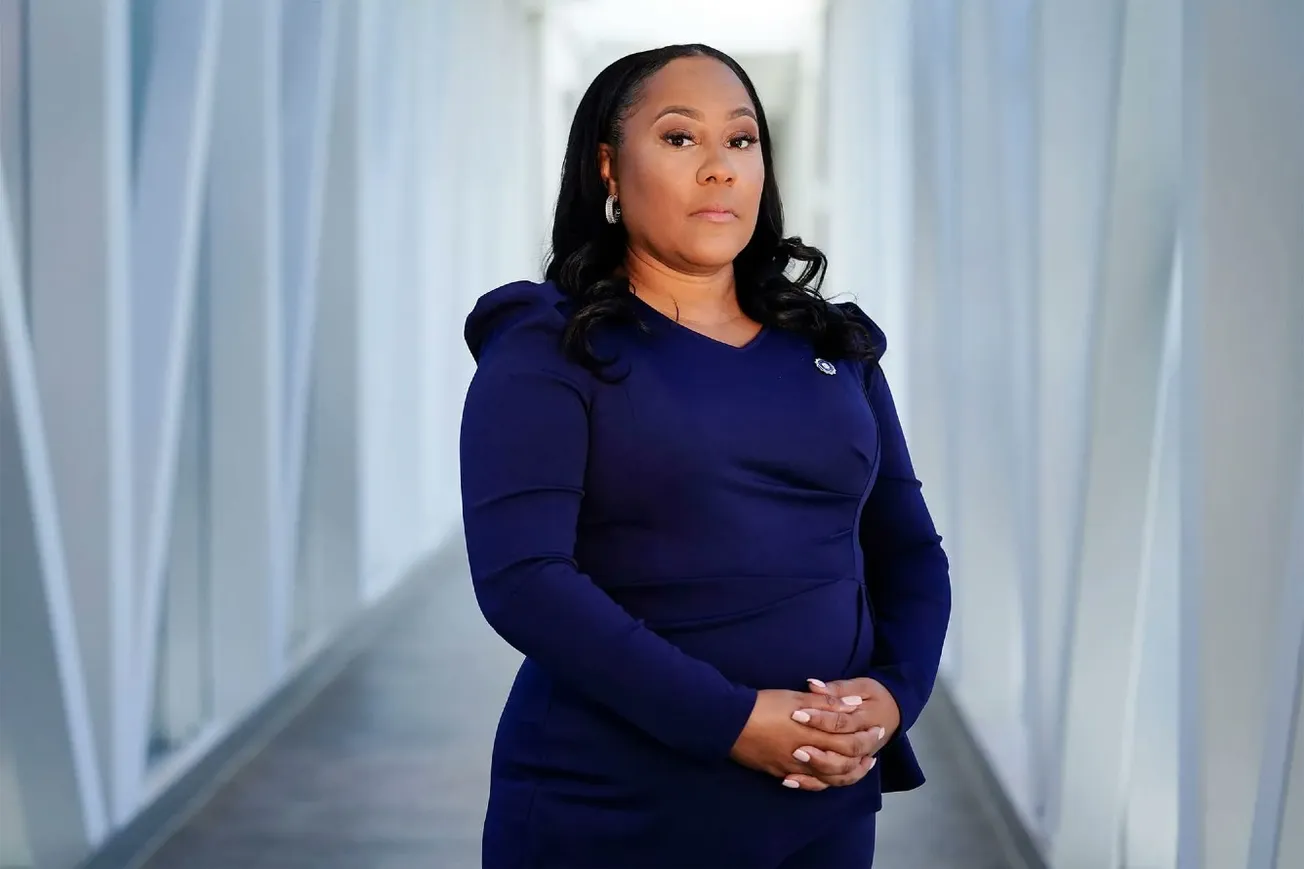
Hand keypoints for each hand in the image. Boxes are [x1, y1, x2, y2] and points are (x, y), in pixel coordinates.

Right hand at [729, 689, 879, 783]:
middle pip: (843, 765)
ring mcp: (793, 768)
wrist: (728, 723)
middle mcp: (807, 757)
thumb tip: (853, 705)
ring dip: (847, 774)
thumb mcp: (796, 697)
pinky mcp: (779, 772)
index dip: (867, 737)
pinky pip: (807, 783)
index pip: (850, 742)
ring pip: (828, 779)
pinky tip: (825, 777)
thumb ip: (827, 704)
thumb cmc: (763, 705)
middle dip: (862, 757)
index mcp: (813, 735)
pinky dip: (820, 782)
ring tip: (857, 766)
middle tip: (873, 750)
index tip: (877, 730)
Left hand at [783, 677, 900, 791]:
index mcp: (866, 721)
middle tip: (796, 749)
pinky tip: (791, 781)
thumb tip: (813, 685)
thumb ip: (838, 688)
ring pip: (840, 774)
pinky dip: (813, 783)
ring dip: (817, 770)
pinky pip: (833, 781)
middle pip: (844, 756)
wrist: (895, 713)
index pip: (842, 724)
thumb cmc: (876, 697)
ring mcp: (858, 759)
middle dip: (819, 754)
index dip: (819, 719)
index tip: (797, 714)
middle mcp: (865, 746)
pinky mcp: (850, 768)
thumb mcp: (862, 686)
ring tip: (795, 763)